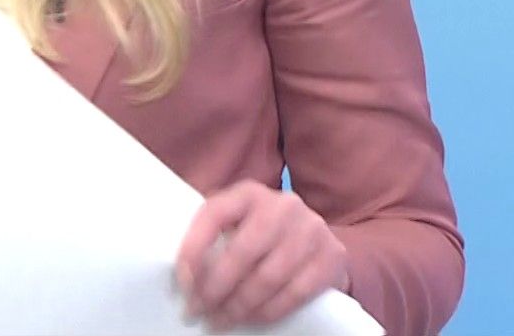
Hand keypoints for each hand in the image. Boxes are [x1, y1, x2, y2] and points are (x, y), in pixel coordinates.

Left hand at [174, 180, 349, 331]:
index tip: (182, 282)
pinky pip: (295, 292)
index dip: (193, 248)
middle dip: (215, 288)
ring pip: (268, 277)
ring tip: (220, 321)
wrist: (318, 241)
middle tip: (198, 311)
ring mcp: (311, 229)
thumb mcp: (238, 224)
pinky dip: (268, 312)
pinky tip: (251, 320)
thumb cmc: (264, 237)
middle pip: (242, 251)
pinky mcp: (331, 256)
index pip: (213, 214)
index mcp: (250, 192)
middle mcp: (282, 205)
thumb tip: (183, 276)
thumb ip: (213, 237)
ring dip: (239, 306)